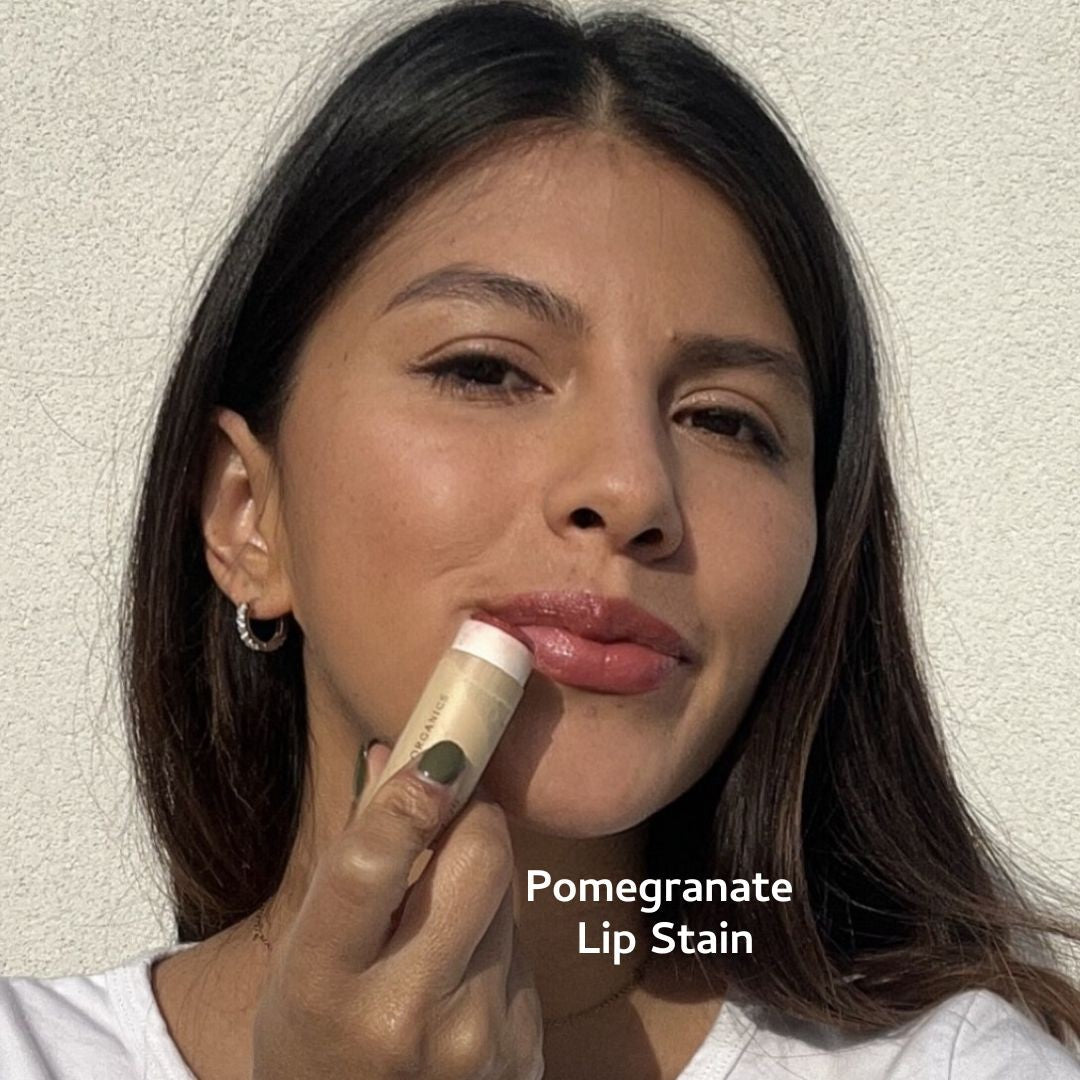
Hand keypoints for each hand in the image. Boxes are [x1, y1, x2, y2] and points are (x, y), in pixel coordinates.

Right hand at [250, 739, 544, 1078]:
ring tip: (434, 925)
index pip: (371, 866)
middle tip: (451, 804)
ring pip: (508, 896)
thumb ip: (352, 854)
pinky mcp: (527, 1049)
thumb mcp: (304, 958)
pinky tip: (459, 978)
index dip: (410, 797)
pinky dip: (495, 939)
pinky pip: (523, 948)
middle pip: (479, 860)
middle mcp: (408, 1015)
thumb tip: (397, 754)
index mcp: (326, 986)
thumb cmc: (316, 1045)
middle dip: (472, 816)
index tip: (437, 748)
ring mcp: (479, 1040)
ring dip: (479, 884)